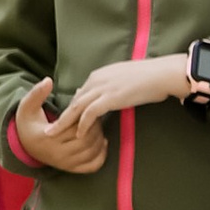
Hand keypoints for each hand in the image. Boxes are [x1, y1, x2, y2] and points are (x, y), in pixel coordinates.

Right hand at [12, 79, 105, 172]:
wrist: (24, 143)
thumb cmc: (29, 122)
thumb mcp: (28, 105)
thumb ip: (37, 93)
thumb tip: (48, 80)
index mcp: (47, 139)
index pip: (75, 128)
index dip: (86, 117)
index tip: (88, 107)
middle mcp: (56, 155)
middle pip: (86, 142)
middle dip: (95, 128)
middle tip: (96, 116)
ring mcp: (64, 164)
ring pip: (91, 153)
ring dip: (100, 139)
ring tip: (98, 127)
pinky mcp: (71, 169)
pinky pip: (92, 166)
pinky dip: (101, 155)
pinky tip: (102, 143)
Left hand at [59, 52, 194, 133]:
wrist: (162, 73)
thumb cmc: (148, 77)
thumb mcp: (123, 79)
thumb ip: (111, 87)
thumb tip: (107, 96)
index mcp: (99, 75)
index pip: (80, 94)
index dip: (72, 109)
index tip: (64, 121)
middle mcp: (96, 80)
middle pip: (74, 101)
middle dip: (61, 116)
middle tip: (48, 129)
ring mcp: (102, 89)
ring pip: (77, 108)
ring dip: (64, 123)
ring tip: (53, 135)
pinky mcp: (110, 98)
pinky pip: (90, 114)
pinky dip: (82, 125)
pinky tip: (78, 135)